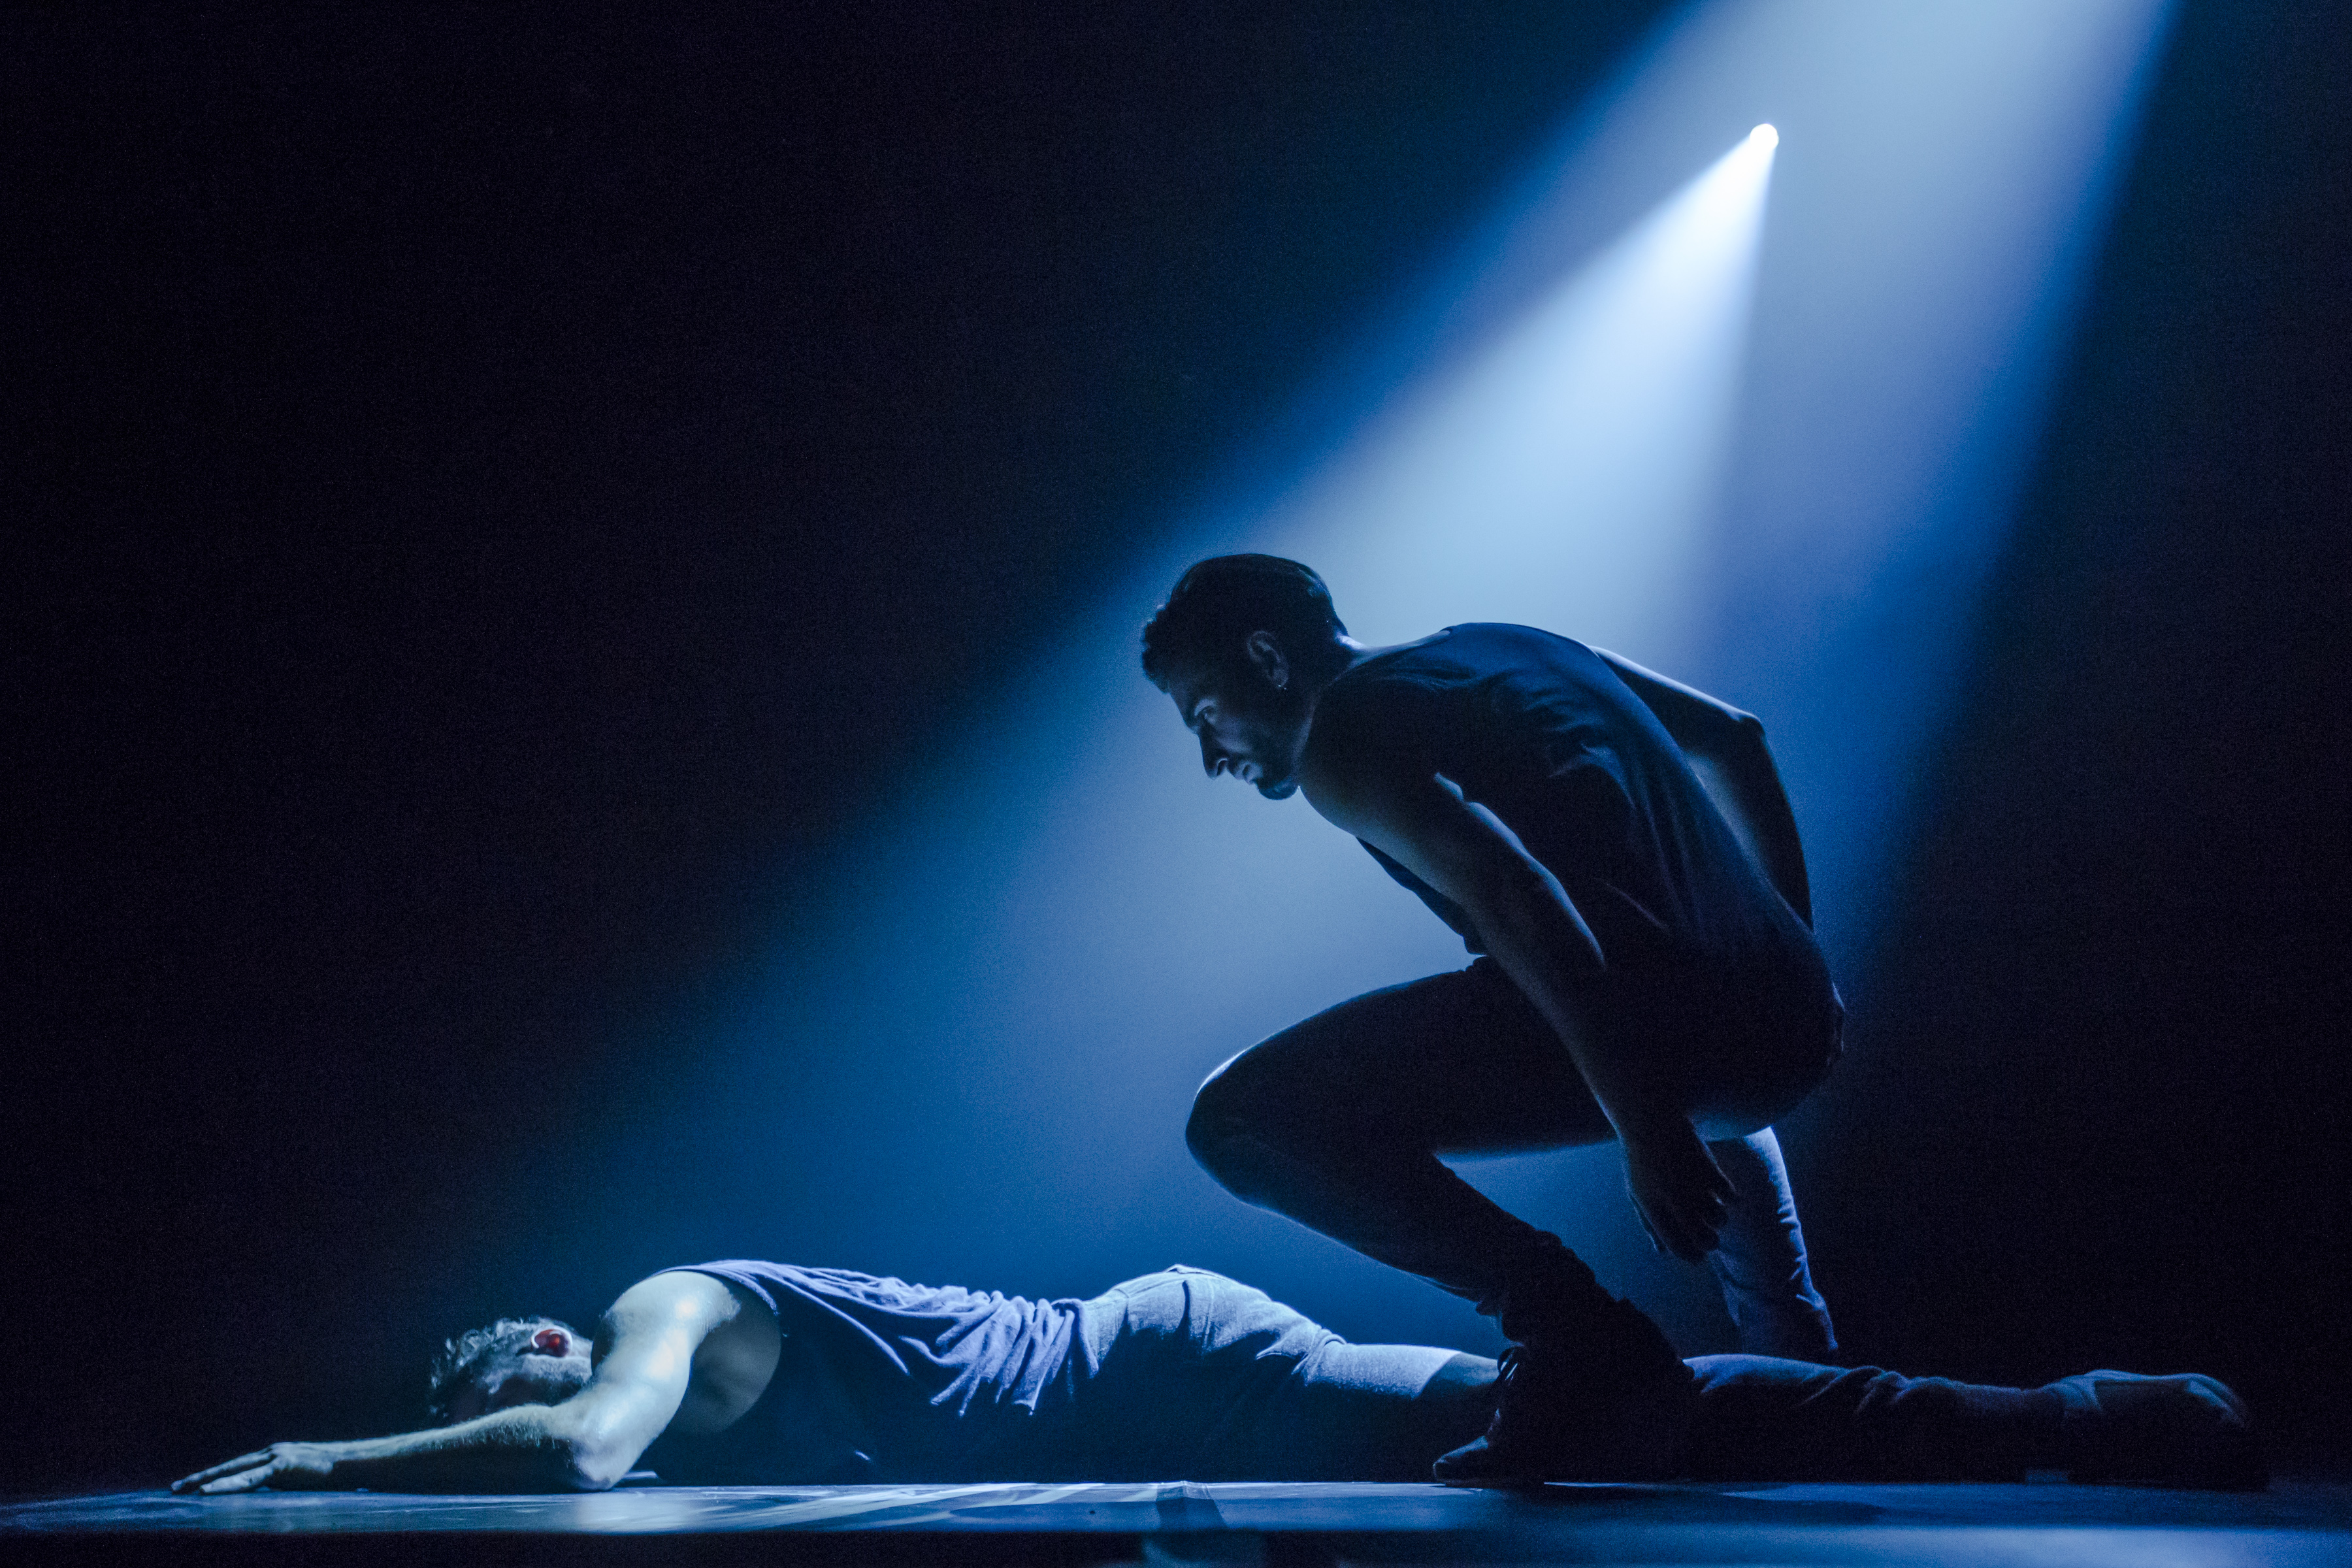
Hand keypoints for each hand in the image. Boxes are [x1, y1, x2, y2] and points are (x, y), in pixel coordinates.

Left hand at [172, 1441, 343, 1493]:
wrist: (354, 1463)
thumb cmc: (335, 1473)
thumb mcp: (304, 1477)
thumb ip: (287, 1482)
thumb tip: (275, 1497)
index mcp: (276, 1456)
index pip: (239, 1466)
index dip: (216, 1475)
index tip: (195, 1484)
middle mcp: (271, 1452)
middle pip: (229, 1466)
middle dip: (201, 1477)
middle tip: (175, 1487)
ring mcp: (276, 1457)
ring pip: (234, 1470)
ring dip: (206, 1481)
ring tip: (184, 1490)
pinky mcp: (282, 1466)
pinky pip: (248, 1478)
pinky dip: (226, 1485)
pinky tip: (208, 1492)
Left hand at [1618, 1112, 1732, 1261]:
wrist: (1650, 1120)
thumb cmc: (1642, 1160)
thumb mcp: (1637, 1193)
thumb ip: (1649, 1224)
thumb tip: (1663, 1252)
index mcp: (1651, 1206)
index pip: (1676, 1245)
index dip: (1691, 1256)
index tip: (1698, 1257)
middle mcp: (1673, 1198)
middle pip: (1704, 1238)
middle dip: (1710, 1244)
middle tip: (1710, 1240)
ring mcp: (1693, 1183)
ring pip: (1720, 1219)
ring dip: (1719, 1220)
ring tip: (1713, 1211)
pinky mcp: (1709, 1168)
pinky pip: (1730, 1196)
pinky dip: (1729, 1198)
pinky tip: (1721, 1192)